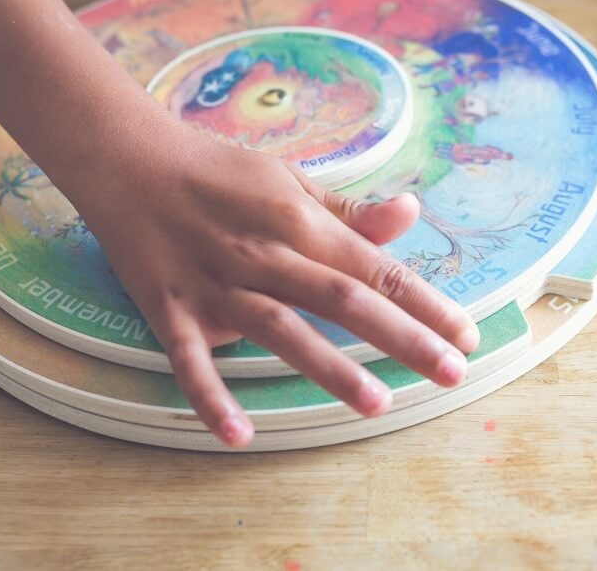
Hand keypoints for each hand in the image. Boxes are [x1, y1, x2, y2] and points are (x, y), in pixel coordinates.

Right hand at [70, 117, 479, 447]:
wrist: (130, 160)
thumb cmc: (219, 171)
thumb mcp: (290, 181)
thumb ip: (348, 210)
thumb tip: (410, 213)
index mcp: (299, 222)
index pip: (374, 267)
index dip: (425, 301)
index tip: (466, 335)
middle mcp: (265, 255)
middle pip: (342, 299)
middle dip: (402, 337)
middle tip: (451, 373)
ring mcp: (216, 285)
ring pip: (281, 328)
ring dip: (329, 367)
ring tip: (377, 405)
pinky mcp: (170, 309)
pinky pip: (189, 360)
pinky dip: (211, 397)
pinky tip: (239, 437)